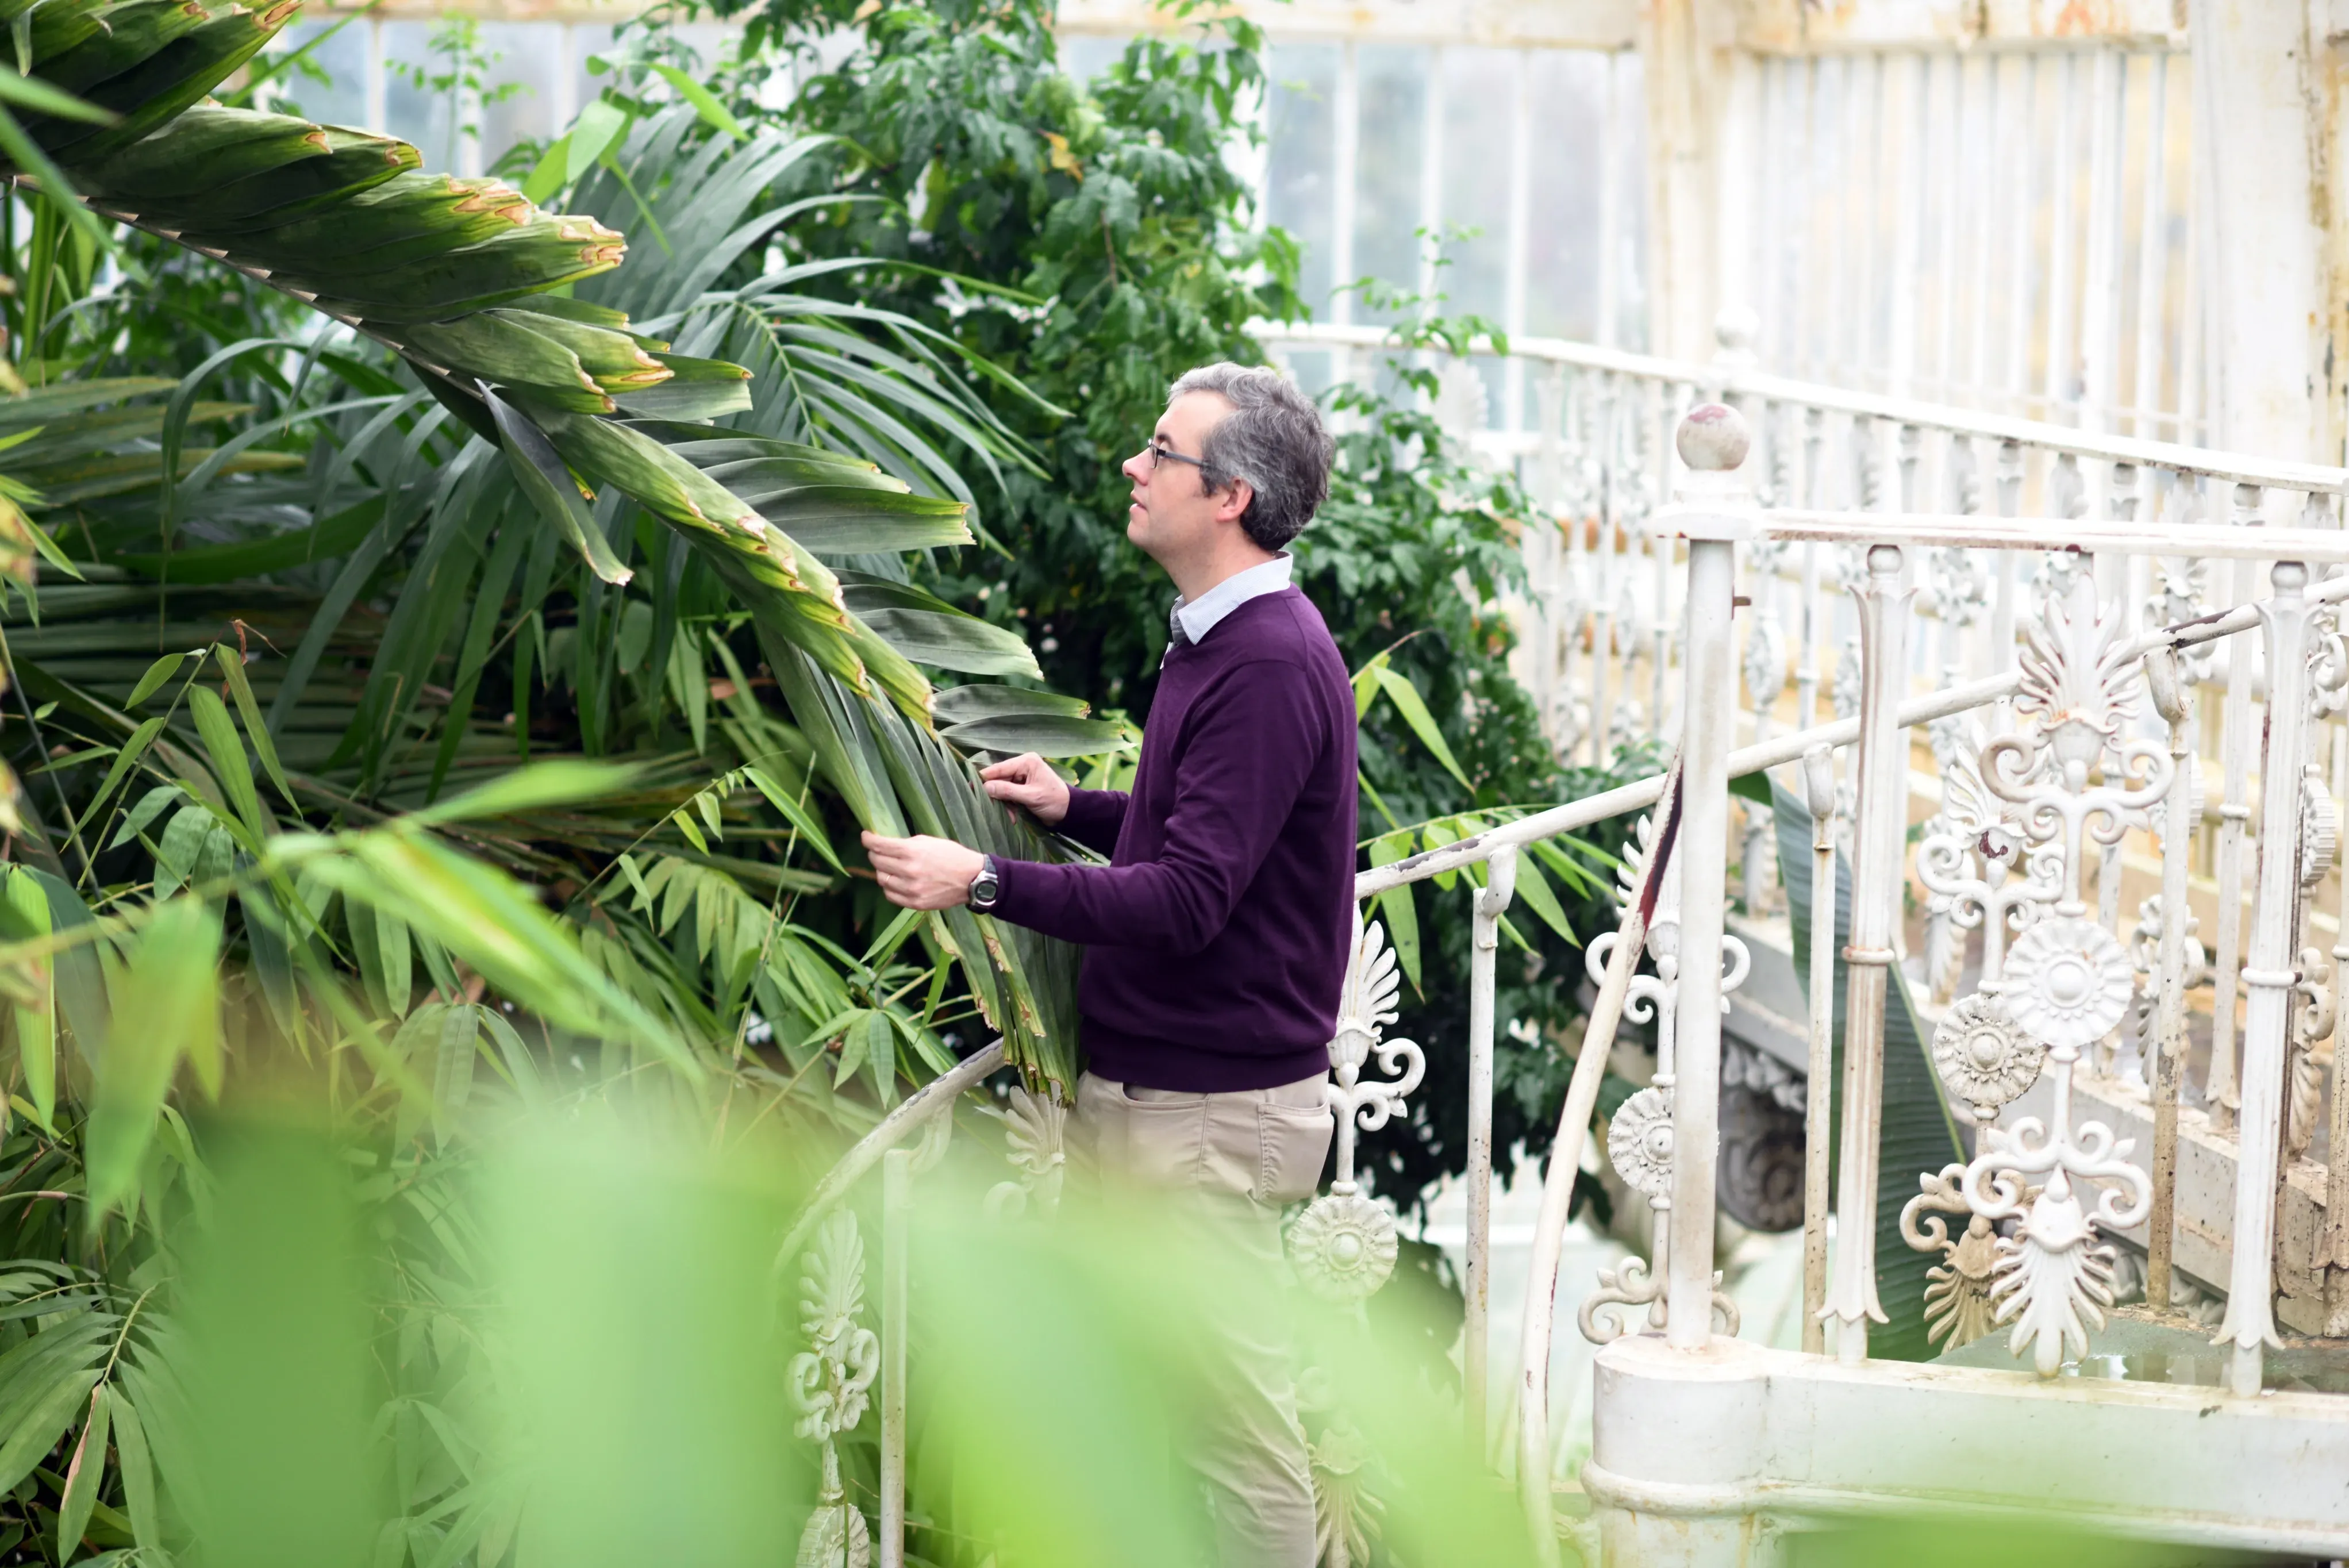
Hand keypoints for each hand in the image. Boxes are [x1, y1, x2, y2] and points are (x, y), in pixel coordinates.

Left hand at [861, 831, 984, 909]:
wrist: (972, 879)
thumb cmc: (952, 855)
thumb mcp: (929, 841)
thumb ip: (906, 844)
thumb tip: (886, 845)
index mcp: (912, 852)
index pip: (879, 845)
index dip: (868, 840)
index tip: (865, 837)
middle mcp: (909, 871)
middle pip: (877, 862)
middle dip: (874, 854)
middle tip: (878, 852)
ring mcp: (911, 889)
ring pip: (882, 879)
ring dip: (882, 871)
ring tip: (890, 868)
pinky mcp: (915, 903)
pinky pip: (890, 895)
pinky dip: (889, 887)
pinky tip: (896, 881)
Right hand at [981, 752, 1070, 825]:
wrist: (1070, 813)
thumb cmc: (1054, 801)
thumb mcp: (1031, 797)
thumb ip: (1008, 791)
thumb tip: (985, 787)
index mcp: (1026, 762)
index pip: (999, 768)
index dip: (984, 778)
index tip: (970, 788)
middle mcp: (1023, 766)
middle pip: (998, 778)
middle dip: (995, 795)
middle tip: (988, 808)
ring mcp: (1022, 777)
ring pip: (1002, 789)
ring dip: (1003, 804)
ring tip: (1010, 816)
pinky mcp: (1022, 788)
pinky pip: (1008, 795)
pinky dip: (1009, 806)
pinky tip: (1013, 817)